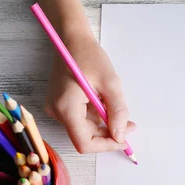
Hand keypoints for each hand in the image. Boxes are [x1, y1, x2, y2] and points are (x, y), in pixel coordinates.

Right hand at [46, 34, 135, 153]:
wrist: (71, 39)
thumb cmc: (89, 56)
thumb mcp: (110, 83)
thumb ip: (117, 111)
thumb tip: (120, 135)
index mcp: (66, 108)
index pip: (84, 143)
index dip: (106, 145)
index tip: (124, 138)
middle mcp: (56, 112)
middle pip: (84, 136)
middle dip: (108, 133)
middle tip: (128, 122)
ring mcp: (55, 108)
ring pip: (83, 128)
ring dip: (102, 123)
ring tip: (112, 102)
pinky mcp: (59, 104)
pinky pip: (79, 118)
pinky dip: (94, 115)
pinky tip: (101, 99)